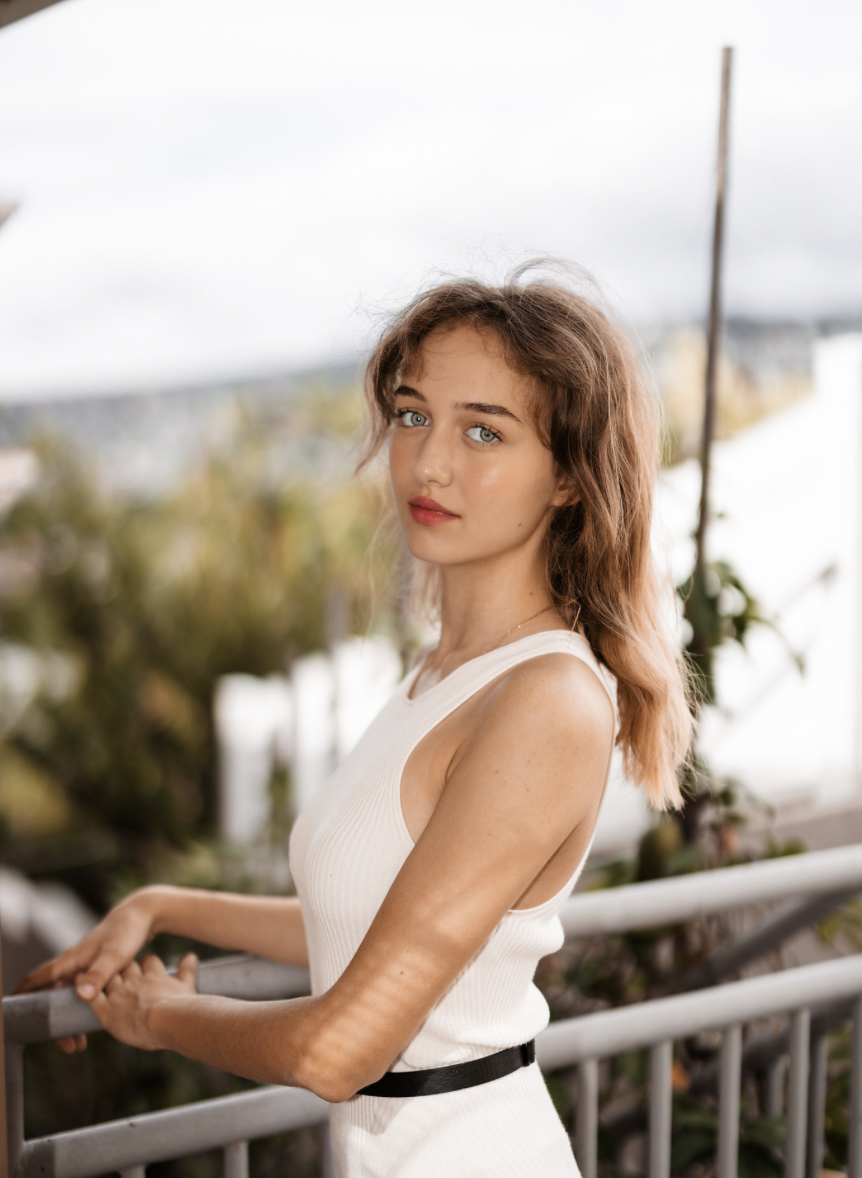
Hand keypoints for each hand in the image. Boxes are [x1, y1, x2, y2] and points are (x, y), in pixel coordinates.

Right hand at [12, 888, 159, 1053]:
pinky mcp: (95, 970)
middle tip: (65, 1045)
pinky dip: (81, 1011)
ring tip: (78, 1044)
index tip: (10, 1015)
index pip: (36, 979)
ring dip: (68, 1020)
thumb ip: (98, 974)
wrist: (144, 915)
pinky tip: (90, 1025)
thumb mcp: (115, 955)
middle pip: (51, 997)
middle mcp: (72, 964)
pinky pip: (80, 996)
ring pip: (66, 999)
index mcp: (70, 960)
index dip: (21, 996)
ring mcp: (83, 967)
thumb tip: (81, 994)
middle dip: (52, 1022)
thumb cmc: (127, 932)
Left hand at [86, 952, 198, 1050]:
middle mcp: (134, 980)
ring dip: (102, 978)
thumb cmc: (181, 1007)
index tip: (147, 966)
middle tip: (120, 971)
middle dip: (123, 967)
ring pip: (107, 978)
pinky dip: (85, 991)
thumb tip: (192, 955)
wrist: (168, 1018)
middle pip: (125, 966)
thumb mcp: (187, 985)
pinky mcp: (107, 1010)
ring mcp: (119, 993)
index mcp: (154, 975)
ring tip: (99, 979)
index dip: (147, 964)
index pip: (149, 962)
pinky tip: (81, 989)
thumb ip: (187, 971)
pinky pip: (91, 997)